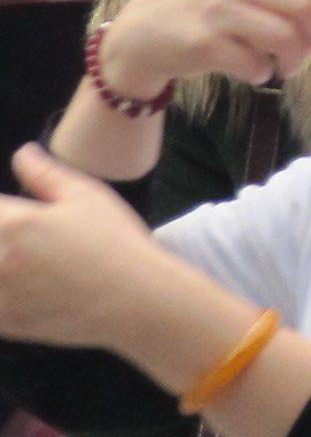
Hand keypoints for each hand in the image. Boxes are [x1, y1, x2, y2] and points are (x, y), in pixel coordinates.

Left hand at [0, 145, 166, 343]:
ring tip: (18, 259)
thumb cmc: (113, 240)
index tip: (9, 211)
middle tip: (19, 234)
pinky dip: (3, 290)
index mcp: (14, 224)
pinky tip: (20, 285)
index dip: (2, 209)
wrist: (132, 299)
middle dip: (4, 231)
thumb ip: (44, 174)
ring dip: (1, 262)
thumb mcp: (86, 196)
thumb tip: (21, 153)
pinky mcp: (5, 323)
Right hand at [99, 0, 310, 97]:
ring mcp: (216, 10)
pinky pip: (251, 62)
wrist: (136, 31)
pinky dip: (261, 72)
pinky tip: (257, 72)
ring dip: (294, 59)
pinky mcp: (201, 44)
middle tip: (307, 49)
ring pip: (283, 37)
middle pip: (303, 6)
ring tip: (287, 66)